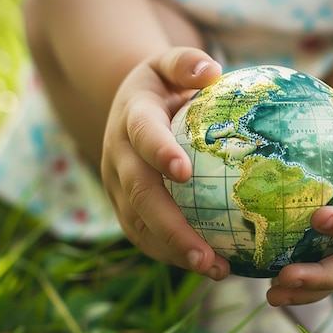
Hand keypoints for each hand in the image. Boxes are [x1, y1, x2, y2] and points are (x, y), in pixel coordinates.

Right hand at [101, 46, 229, 279]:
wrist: (126, 106)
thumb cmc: (160, 86)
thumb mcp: (167, 63)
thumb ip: (185, 63)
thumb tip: (211, 70)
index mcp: (132, 118)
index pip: (142, 135)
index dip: (159, 152)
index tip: (184, 173)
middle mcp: (118, 155)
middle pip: (140, 194)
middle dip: (171, 227)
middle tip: (206, 255)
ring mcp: (117, 185)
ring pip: (139, 224)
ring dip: (174, 250)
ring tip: (214, 269)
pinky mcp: (123, 205)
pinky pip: (142, 235)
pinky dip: (170, 253)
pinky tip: (206, 265)